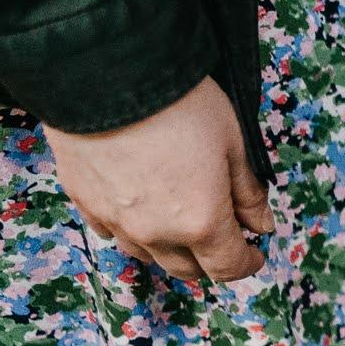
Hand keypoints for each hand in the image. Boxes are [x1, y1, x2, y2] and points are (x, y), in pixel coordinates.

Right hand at [45, 79, 270, 283]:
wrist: (105, 76)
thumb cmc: (180, 105)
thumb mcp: (232, 143)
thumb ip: (248, 193)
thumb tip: (261, 226)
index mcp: (200, 223)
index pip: (227, 267)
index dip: (246, 263)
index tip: (254, 252)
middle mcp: (154, 233)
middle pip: (186, 269)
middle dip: (210, 260)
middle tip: (223, 235)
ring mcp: (114, 221)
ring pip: (146, 255)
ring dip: (169, 248)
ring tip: (181, 221)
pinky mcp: (83, 202)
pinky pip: (111, 232)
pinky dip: (131, 230)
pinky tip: (140, 208)